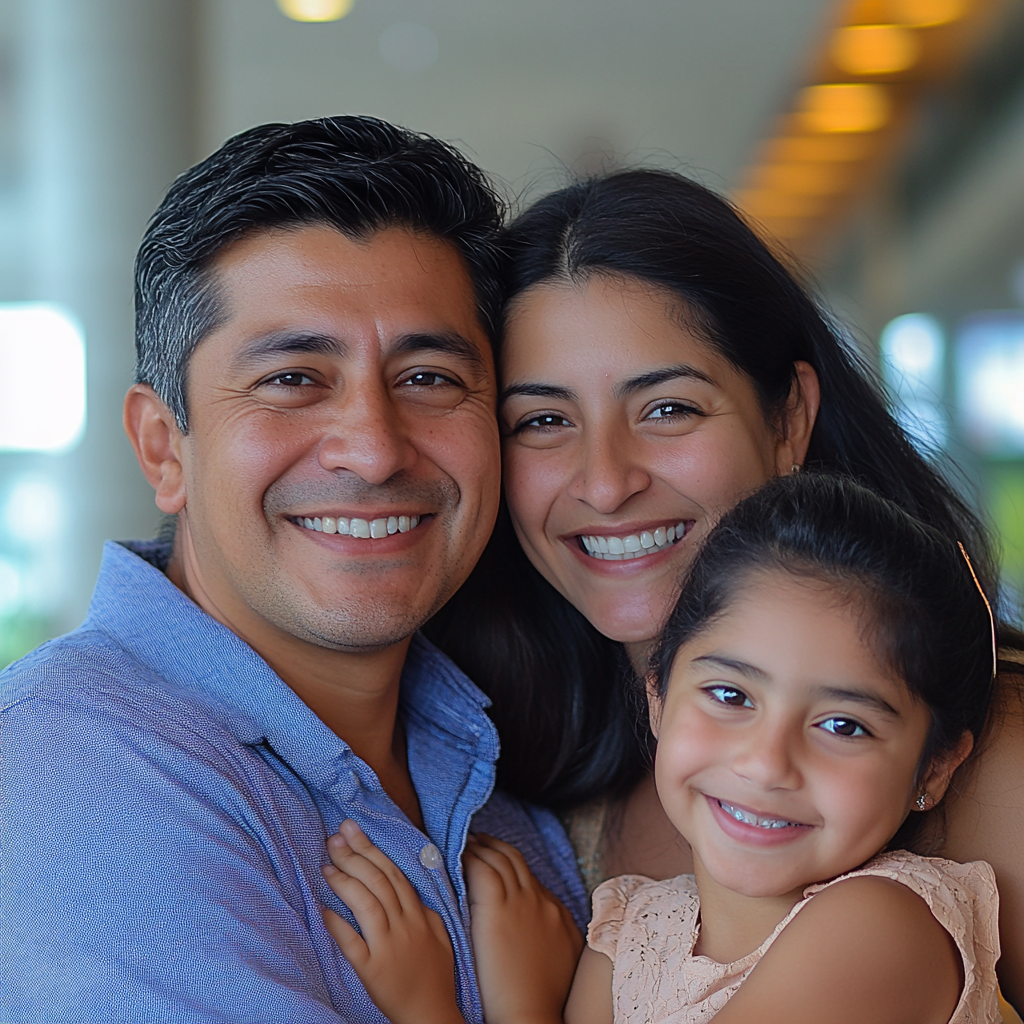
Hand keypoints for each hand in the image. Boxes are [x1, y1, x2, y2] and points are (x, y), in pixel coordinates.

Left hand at [321, 819, 464, 1023]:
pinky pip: (352, 944)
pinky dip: (337, 926)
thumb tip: (407, 891)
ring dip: (344, 882)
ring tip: (326, 866)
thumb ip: (424, 911)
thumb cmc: (435, 975)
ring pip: (366, 905)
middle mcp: (404, 926)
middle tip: (333, 838)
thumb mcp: (439, 936)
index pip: (393, 873)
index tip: (352, 831)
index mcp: (419, 915)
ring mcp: (388, 947)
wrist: (431, 1013)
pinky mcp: (372, 970)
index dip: (371, 849)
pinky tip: (323, 910)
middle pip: (377, 882)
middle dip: (354, 856)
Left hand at [464, 833, 583, 1023]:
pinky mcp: (498, 908)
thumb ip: (551, 940)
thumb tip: (540, 934)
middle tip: (477, 841)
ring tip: (465, 842)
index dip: (512, 868)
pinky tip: (457, 856)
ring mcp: (522, 901)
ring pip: (500, 858)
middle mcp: (541, 901)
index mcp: (557, 915)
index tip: (496, 862)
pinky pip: (482, 869)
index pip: (532, 879)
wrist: (531, 1014)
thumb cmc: (540, 1001)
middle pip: (517, 861)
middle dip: (496, 848)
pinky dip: (470, 858)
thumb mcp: (557, 963)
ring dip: (481, 847)